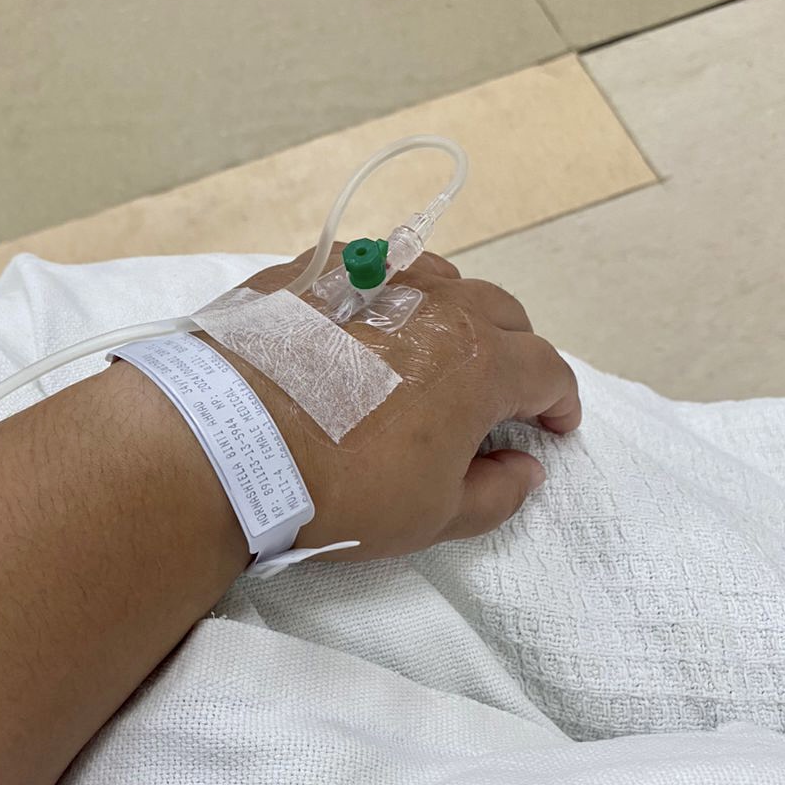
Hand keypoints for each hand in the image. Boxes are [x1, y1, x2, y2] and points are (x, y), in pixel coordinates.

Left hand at [207, 246, 581, 561]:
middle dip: (516, 353)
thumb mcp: (430, 515)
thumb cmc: (336, 489)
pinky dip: (392, 294)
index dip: (560, 400)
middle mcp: (438, 306)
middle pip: (503, 314)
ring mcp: (374, 280)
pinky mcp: (314, 273)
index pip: (548, 370)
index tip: (555, 424)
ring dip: (458, 313)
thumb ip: (496, 492)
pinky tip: (372, 323)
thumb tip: (526, 467)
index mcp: (479, 364)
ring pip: (442, 279)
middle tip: (500, 392)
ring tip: (439, 349)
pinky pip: (375, 269)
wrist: (224, 444)